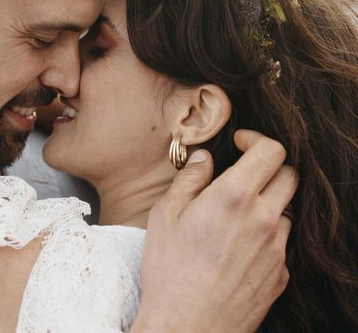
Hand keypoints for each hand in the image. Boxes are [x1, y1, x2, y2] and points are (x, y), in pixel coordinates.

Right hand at [132, 130, 296, 332]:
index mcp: (234, 197)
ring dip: (266, 204)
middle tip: (241, 174)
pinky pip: (280, 244)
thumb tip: (204, 159)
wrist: (187, 326)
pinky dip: (264, 237)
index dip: (256, 139)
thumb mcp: (165, 214)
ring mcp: (277, 249)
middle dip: (267, 167)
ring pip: (285, 211)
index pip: (269, 151)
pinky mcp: (280, 275)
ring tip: (234, 217)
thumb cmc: (169, 269)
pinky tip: (237, 250)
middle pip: (288, 176)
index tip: (241, 142)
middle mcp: (264, 219)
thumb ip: (189, 179)